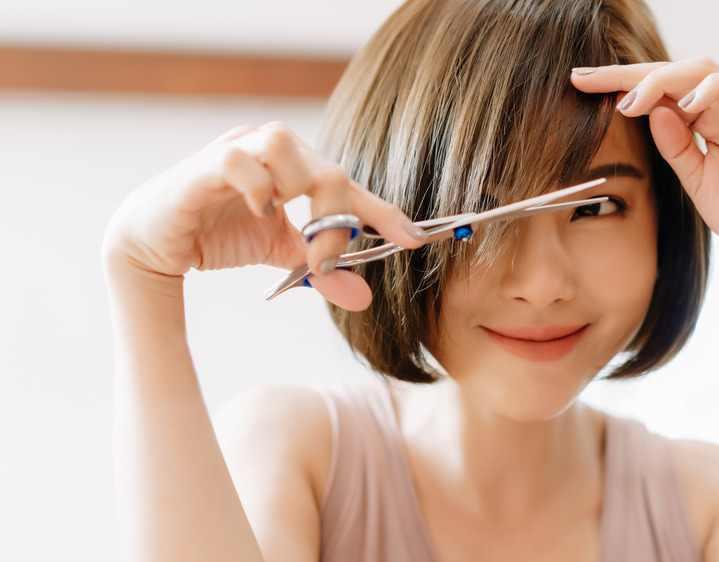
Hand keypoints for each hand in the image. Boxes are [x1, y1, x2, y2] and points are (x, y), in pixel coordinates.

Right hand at [102, 122, 426, 309]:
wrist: (154, 244)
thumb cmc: (219, 234)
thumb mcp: (281, 256)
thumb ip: (322, 270)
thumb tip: (364, 297)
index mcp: (294, 165)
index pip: (348, 183)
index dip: (382, 211)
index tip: (413, 240)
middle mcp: (268, 148)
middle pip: (326, 166)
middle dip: (338, 218)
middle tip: (329, 259)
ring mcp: (234, 149)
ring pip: (283, 143)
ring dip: (300, 190)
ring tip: (292, 229)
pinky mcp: (200, 166)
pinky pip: (235, 159)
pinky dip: (255, 186)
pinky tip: (259, 213)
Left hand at [572, 58, 718, 281]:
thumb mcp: (696, 181)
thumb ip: (675, 147)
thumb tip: (649, 111)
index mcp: (707, 121)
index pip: (659, 90)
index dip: (619, 84)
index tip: (578, 84)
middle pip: (675, 71)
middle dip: (627, 73)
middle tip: (584, 78)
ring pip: (704, 70)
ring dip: (661, 80)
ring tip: (629, 102)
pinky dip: (709, 90)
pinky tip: (680, 106)